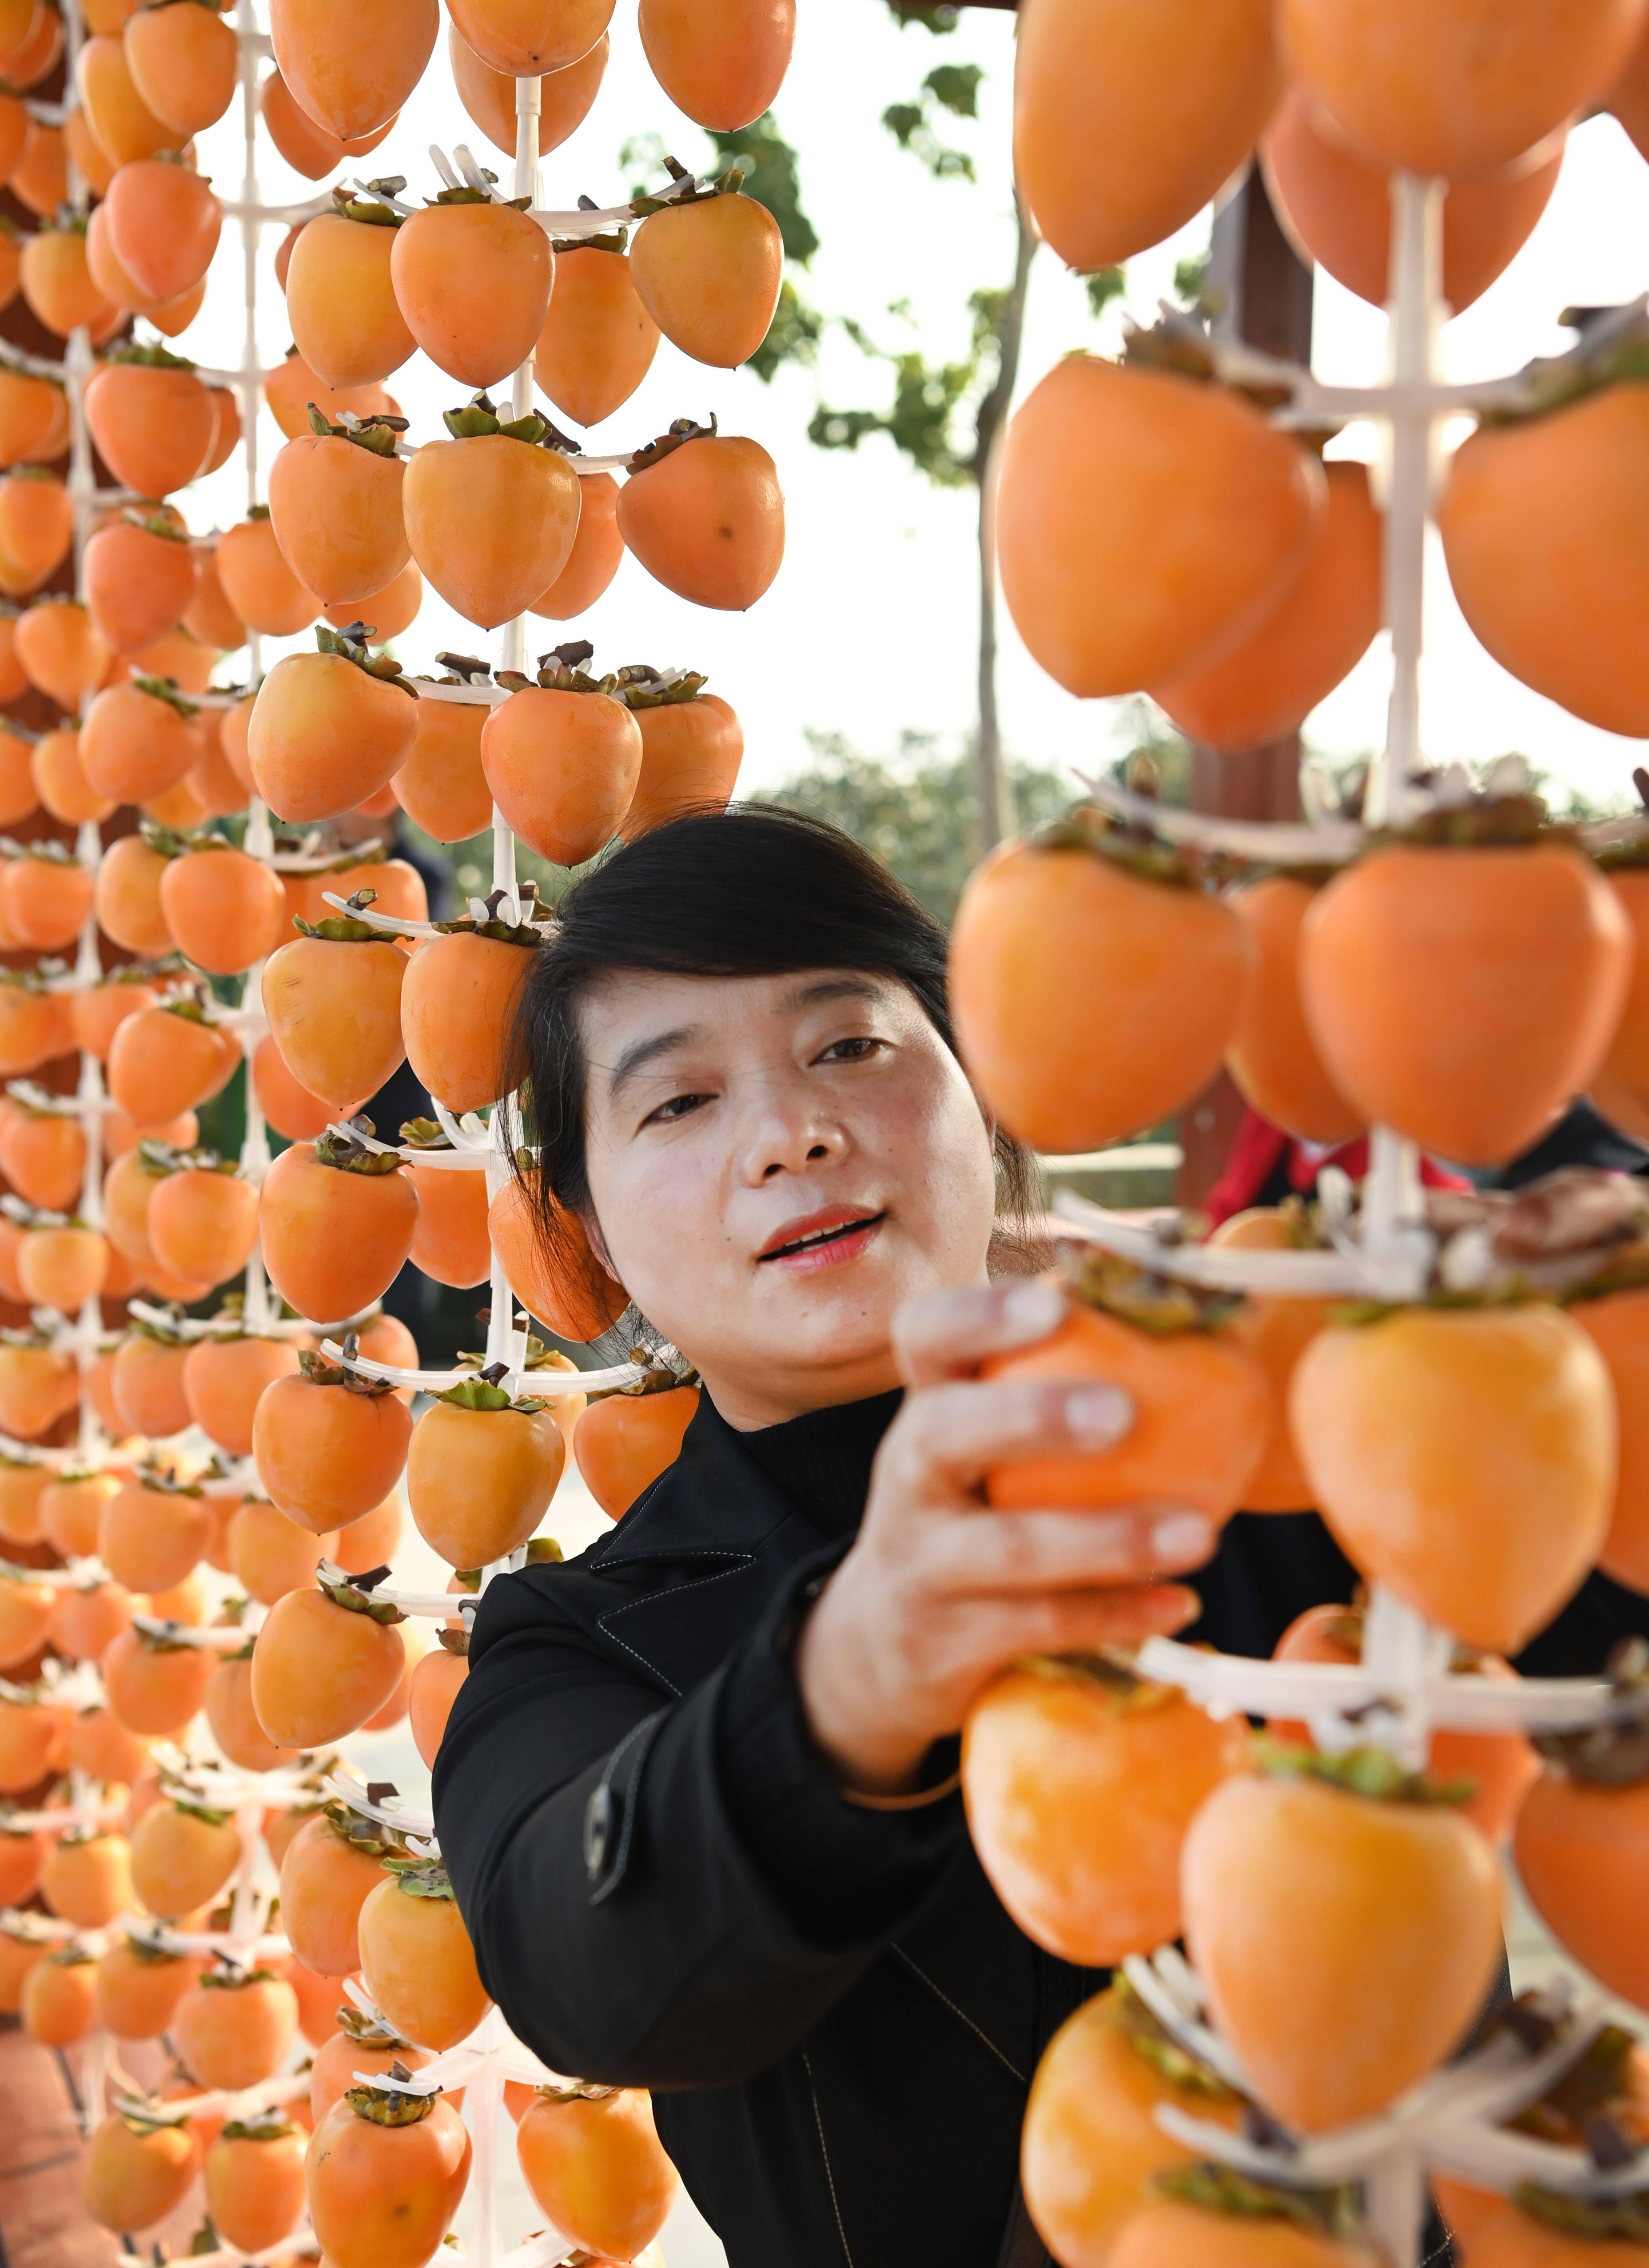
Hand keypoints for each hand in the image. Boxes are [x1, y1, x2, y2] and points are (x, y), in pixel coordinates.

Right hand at [795, 1278, 1214, 1794]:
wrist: (880, 1645)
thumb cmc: (975, 1513)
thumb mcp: (991, 1448)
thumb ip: (1073, 1383)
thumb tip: (1221, 1310)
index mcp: (928, 1406)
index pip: (926, 1336)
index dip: (981, 1313)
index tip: (1057, 1302)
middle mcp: (908, 1475)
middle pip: (943, 1432)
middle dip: (1030, 1417)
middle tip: (1124, 1411)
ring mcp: (918, 1562)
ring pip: (1005, 1547)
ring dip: (1107, 1538)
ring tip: (1198, 1533)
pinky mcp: (941, 1641)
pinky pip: (1036, 1627)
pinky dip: (1114, 1616)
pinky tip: (1178, 1604)